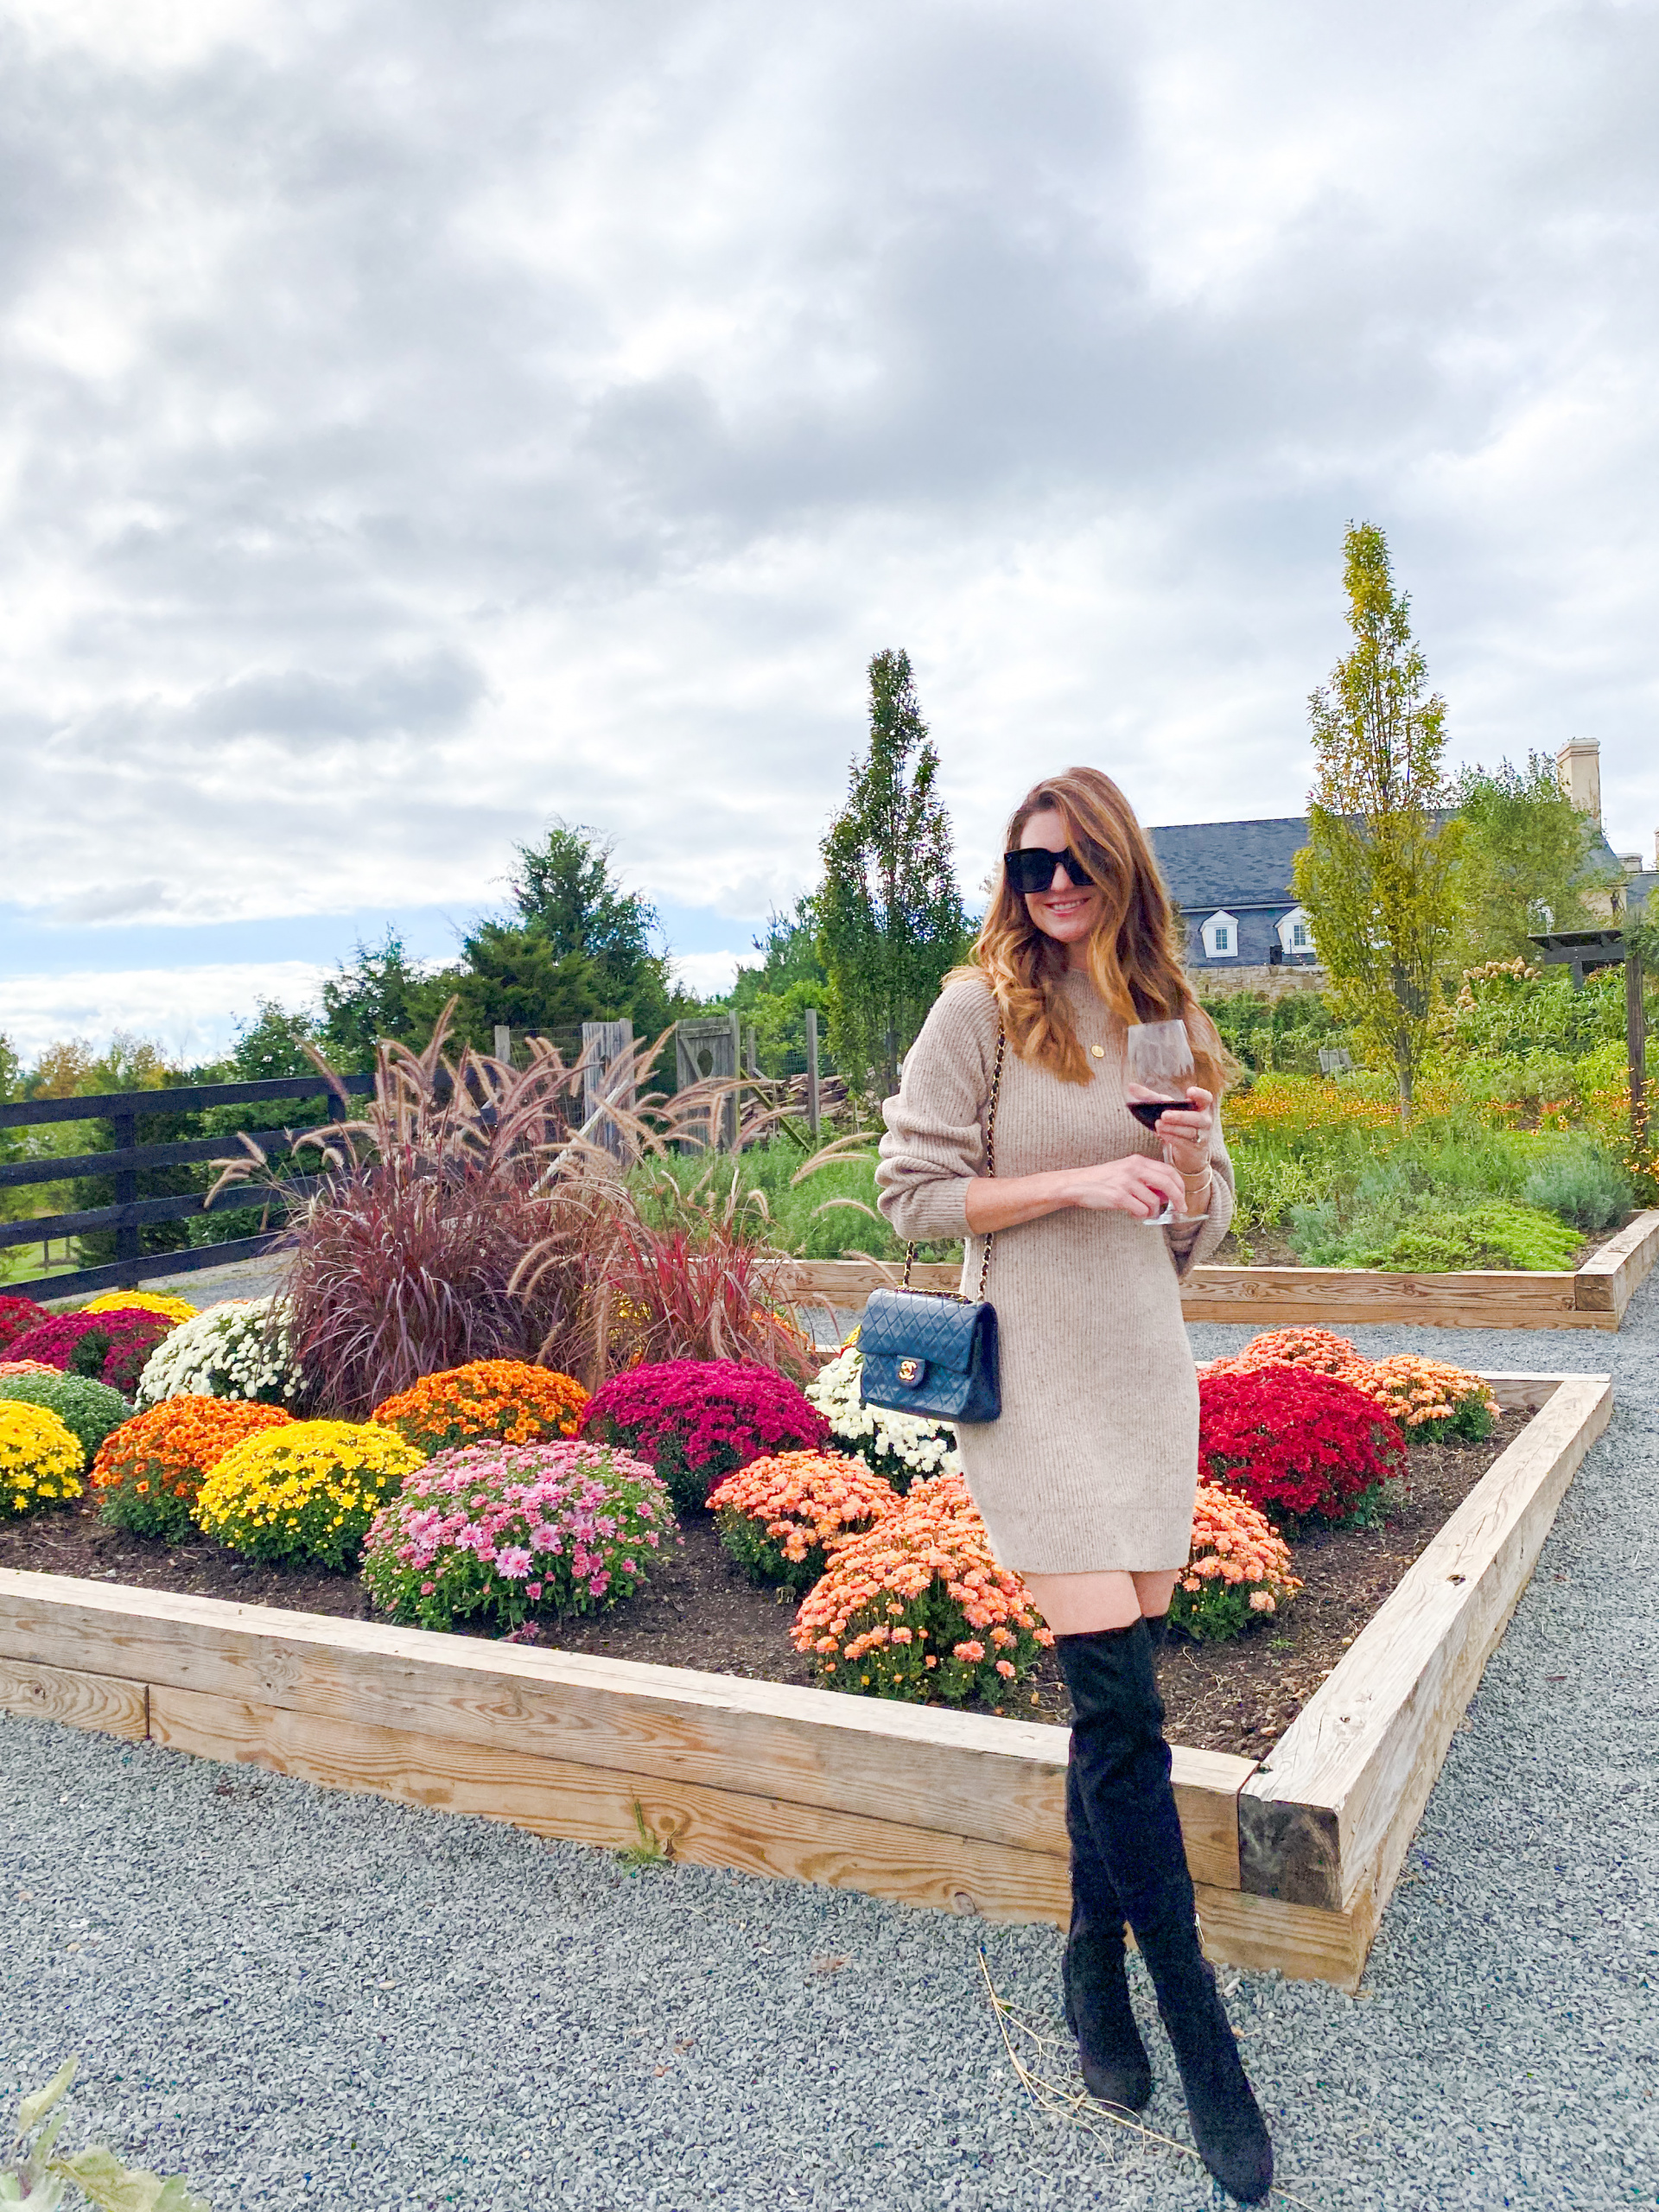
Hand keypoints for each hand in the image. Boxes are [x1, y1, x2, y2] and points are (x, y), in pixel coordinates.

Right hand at [1062, 1154, 1188, 1220]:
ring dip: (1152, 1212)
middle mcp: (1134, 1169)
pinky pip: (1140, 1210)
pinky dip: (1140, 1215)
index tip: (1182, 1197)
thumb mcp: (1126, 1173)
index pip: (1168, 1171)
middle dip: (1178, 1199)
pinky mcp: (1118, 1197)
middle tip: (1180, 1210)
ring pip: (1154, 1202)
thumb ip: (1146, 1180)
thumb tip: (1167, 1195)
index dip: (1180, 1186)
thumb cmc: (1103, 1181)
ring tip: (1141, 1212)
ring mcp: (1126, 1183)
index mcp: (1138, 1161)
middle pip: (1167, 1184)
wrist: (1077, 1184)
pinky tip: (1132, 1213)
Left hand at [1150, 1085, 1214, 1177]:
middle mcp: (1203, 1120)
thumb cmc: (1176, 1121)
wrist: (1186, 1147)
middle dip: (1180, 1116)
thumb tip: (1130, 1086)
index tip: (1189, 1091)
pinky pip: (1184, 1143)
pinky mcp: (1194, 1148)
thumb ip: (1150, 1097)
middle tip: (1164, 1115)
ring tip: (1158, 1125)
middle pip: (1196, 1117)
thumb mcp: (1165, 1107)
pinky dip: (1172, 1138)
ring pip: (1189, 1131)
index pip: (1206, 1098)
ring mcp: (1201, 1135)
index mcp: (1199, 1106)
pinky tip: (1161, 1134)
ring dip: (1173, 1128)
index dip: (1200, 1094)